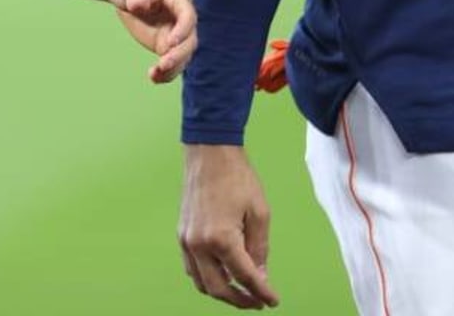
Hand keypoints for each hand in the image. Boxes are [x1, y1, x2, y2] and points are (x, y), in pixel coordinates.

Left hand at [107, 0, 197, 82]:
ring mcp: (174, 32)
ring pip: (183, 55)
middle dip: (179, 53)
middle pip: (190, 39)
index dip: (183, 29)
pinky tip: (153, 77)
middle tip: (163, 64)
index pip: (188, 15)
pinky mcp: (165, 44)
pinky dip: (165, 72)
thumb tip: (139, 5)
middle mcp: (181, 16)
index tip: (170, 43)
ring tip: (156, 75)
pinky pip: (171, 62)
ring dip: (173, 67)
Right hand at [179, 144, 279, 308]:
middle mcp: (199, 244)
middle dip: (239, 300)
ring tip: (241, 292)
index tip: (272, 301)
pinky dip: (207, 278)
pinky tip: (222, 274)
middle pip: (219, 288)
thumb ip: (260, 248)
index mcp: (222, 238)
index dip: (261, 292)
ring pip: (202, 282)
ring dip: (222, 292)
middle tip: (257, 302)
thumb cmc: (237, 177)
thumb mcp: (260, 212)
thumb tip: (259, 275)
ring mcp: (186, 240)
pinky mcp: (181, 234)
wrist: (210, 152)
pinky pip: (192, 268)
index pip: (245, 276)